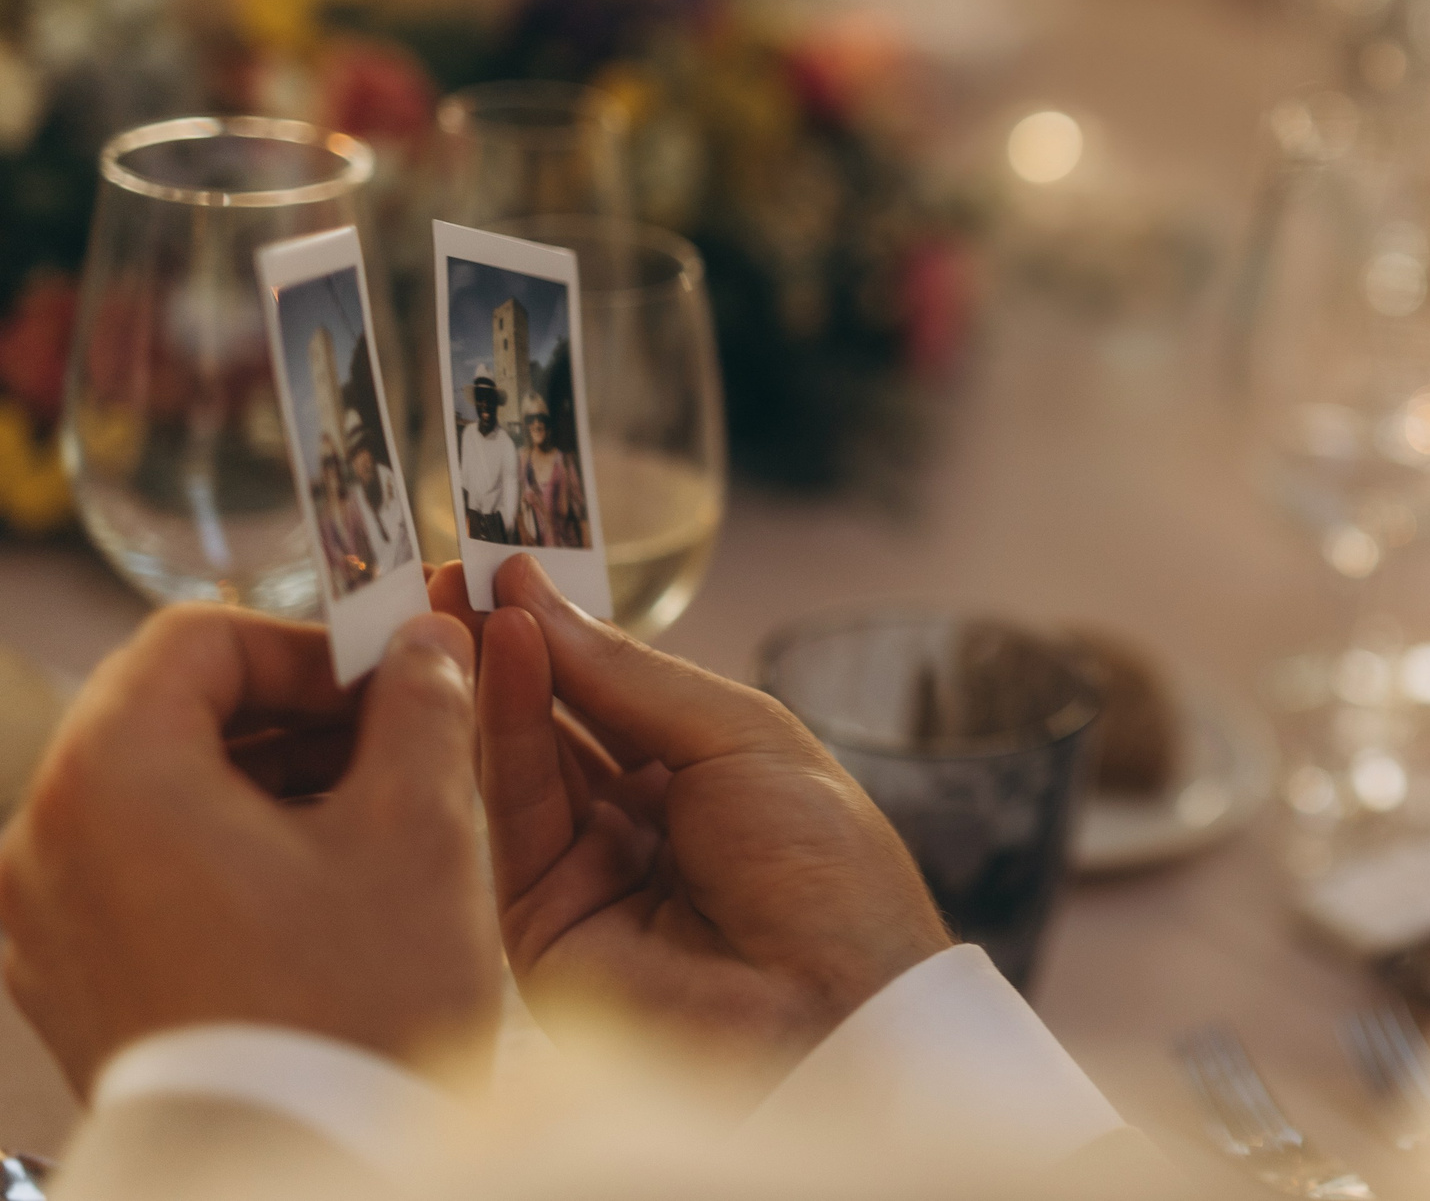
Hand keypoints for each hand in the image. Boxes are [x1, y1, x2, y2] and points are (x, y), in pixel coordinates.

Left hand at [0, 604, 497, 1096]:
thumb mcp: (418, 827)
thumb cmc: (350, 1006)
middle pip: (172, 713)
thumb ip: (420, 707)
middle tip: (396, 733)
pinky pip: (144, 868)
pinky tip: (324, 882)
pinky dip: (229, 848)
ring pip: (161, 791)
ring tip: (376, 814)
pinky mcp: (69, 979)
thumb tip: (426, 642)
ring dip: (270, 779)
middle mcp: (47, 841)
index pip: (199, 639)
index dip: (308, 641)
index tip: (387, 674)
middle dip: (296, 712)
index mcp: (111, 779)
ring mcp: (46, 919)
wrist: (302, 1167)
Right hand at [450, 556, 947, 1080]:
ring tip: (460, 596)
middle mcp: (646, 825)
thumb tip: (542, 596)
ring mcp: (590, 875)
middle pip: (560, 725)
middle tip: (454, 572)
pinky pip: (512, 816)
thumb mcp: (745, 738)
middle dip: (513, 647)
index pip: (618, 694)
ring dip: (495, 677)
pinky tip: (501, 656)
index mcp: (713, 780)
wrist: (830, 1009)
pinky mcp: (540, 924)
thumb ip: (630, 675)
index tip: (509, 565)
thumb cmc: (825, 869)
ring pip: (523, 765)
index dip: (569, 632)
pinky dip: (501, 733)